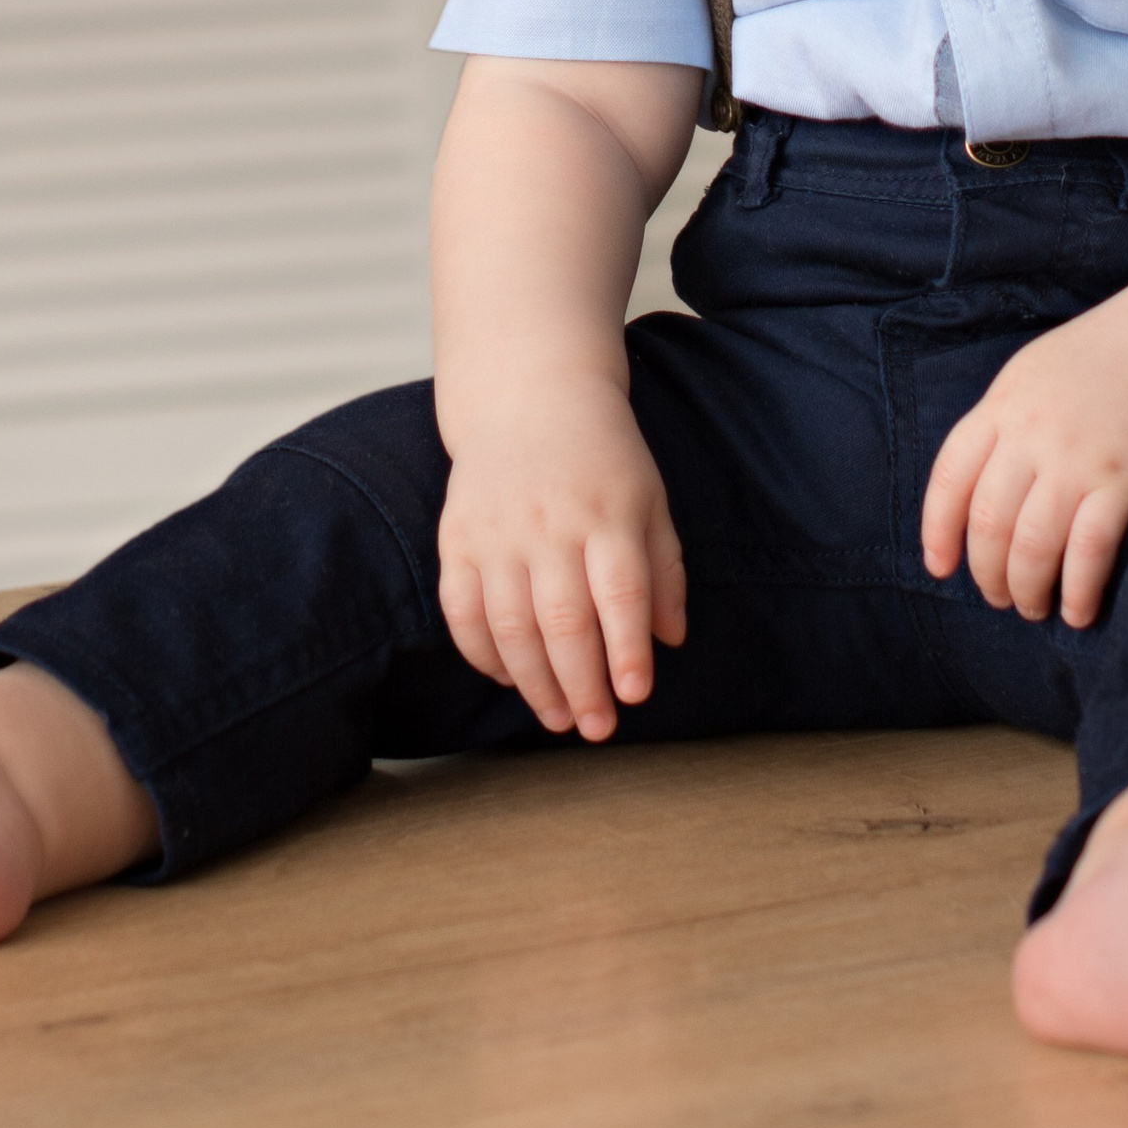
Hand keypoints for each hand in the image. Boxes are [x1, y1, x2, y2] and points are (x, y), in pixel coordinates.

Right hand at [436, 388, 687, 741]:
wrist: (528, 399)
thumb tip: (670, 640)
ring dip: (534, 683)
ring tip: (557, 718)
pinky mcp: (456, 539)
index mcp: (607, 513)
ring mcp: (497, 533)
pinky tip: (508, 680)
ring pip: (510, 626)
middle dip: (581, 685)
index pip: (621, 592)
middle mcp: (549, 525)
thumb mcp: (649, 500)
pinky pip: (461, 611)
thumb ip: (663, 569)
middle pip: (564, 620)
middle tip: (596, 728)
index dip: (628, 649)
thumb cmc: (602, 458)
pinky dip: (482, 654)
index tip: (635, 694)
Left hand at [921, 325, 1127, 629]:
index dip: (937, 531)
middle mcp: (1032, 434)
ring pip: (1032, 544)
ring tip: (1032, 608)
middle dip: (987, 572)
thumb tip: (979, 487)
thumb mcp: (1035, 373)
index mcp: (1003, 405)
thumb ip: (1004, 423)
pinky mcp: (1125, 479)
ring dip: (1026, 589)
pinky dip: (1078, 589)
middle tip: (998, 598)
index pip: (950, 477)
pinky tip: (1078, 612)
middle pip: (988, 521)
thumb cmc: (1109, 357)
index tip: (940, 568)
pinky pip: (1089, 550)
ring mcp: (1078, 458)